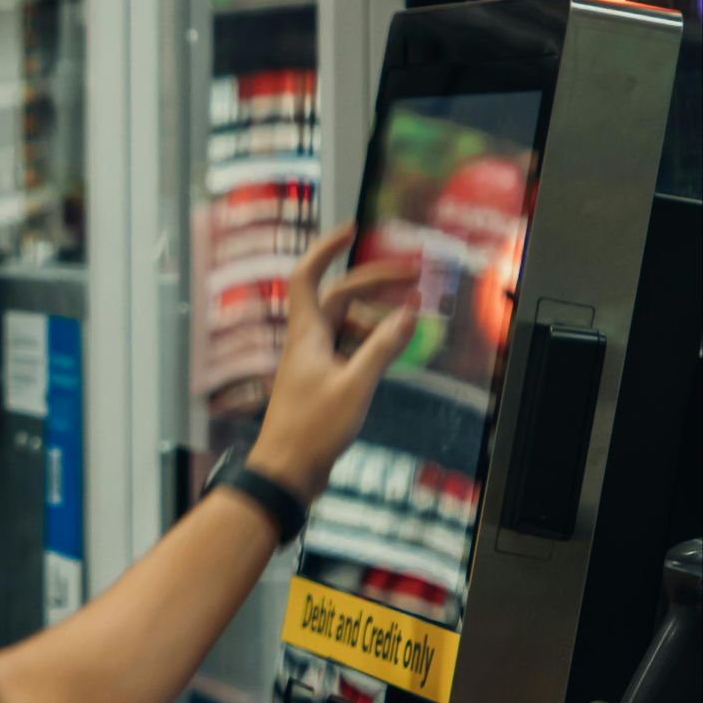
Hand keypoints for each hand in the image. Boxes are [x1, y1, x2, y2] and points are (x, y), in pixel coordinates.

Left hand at [248, 223, 418, 500]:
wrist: (287, 471)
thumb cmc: (312, 431)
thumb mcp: (357, 385)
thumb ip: (383, 347)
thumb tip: (409, 312)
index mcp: (306, 334)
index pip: (309, 277)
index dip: (326, 249)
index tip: (352, 230)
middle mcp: (306, 342)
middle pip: (339, 297)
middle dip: (375, 282)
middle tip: (415, 276)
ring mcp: (313, 362)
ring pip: (346, 324)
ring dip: (377, 316)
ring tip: (412, 318)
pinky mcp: (321, 382)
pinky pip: (349, 350)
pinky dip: (372, 344)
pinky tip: (394, 351)